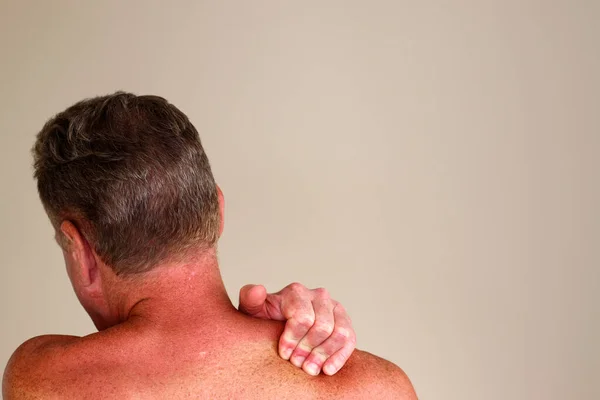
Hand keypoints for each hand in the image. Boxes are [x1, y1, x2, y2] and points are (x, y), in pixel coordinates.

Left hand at [238, 282, 355, 375]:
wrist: (276, 331)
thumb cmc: (264, 322)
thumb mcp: (252, 312)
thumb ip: (250, 300)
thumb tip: (258, 290)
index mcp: (296, 292)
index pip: (302, 317)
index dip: (293, 339)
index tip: (283, 354)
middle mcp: (318, 296)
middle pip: (322, 326)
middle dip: (308, 349)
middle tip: (296, 364)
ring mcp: (334, 308)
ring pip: (340, 332)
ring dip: (324, 354)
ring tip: (309, 369)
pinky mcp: (345, 323)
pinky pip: (350, 340)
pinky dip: (340, 357)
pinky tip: (327, 370)